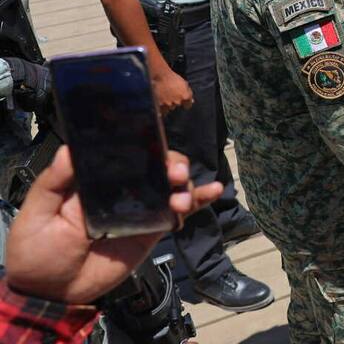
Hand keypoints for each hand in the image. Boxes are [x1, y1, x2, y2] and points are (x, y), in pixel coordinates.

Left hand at [6, 147, 221, 304]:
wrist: (53, 293)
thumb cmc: (37, 251)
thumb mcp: (38, 214)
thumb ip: (53, 184)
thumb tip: (69, 150)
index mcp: (96, 178)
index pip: (126, 151)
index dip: (145, 143)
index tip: (156, 142)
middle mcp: (123, 187)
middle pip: (156, 164)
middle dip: (172, 162)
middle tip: (174, 173)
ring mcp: (141, 207)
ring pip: (172, 184)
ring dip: (186, 184)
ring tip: (181, 199)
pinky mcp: (153, 228)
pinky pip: (181, 211)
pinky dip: (201, 199)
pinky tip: (215, 191)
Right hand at [152, 68, 193, 111]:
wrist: (162, 76)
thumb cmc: (175, 79)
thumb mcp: (185, 84)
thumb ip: (188, 93)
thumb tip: (192, 101)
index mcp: (186, 96)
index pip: (188, 106)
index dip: (186, 104)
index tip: (184, 103)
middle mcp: (178, 101)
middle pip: (179, 105)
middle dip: (177, 102)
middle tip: (173, 96)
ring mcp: (169, 103)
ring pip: (171, 108)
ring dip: (170, 104)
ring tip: (167, 98)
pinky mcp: (161, 104)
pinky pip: (163, 111)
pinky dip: (163, 111)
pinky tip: (162, 112)